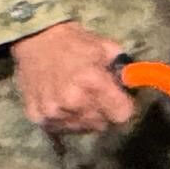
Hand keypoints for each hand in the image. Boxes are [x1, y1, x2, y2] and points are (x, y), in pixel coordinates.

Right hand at [10, 20, 135, 135]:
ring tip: (77, 97)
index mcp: (91, 82)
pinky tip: (62, 102)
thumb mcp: (105, 48)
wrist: (34, 39)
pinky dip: (65, 119)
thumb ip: (123, 70)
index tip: (119, 100)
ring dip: (84, 117)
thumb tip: (135, 85)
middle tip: (96, 95)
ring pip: (82, 128)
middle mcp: (72, 102)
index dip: (123, 106)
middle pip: (103, 124)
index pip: (121, 115)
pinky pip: (61, 129)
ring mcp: (53, 112)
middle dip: (104, 111)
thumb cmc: (73, 42)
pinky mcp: (37, 117)